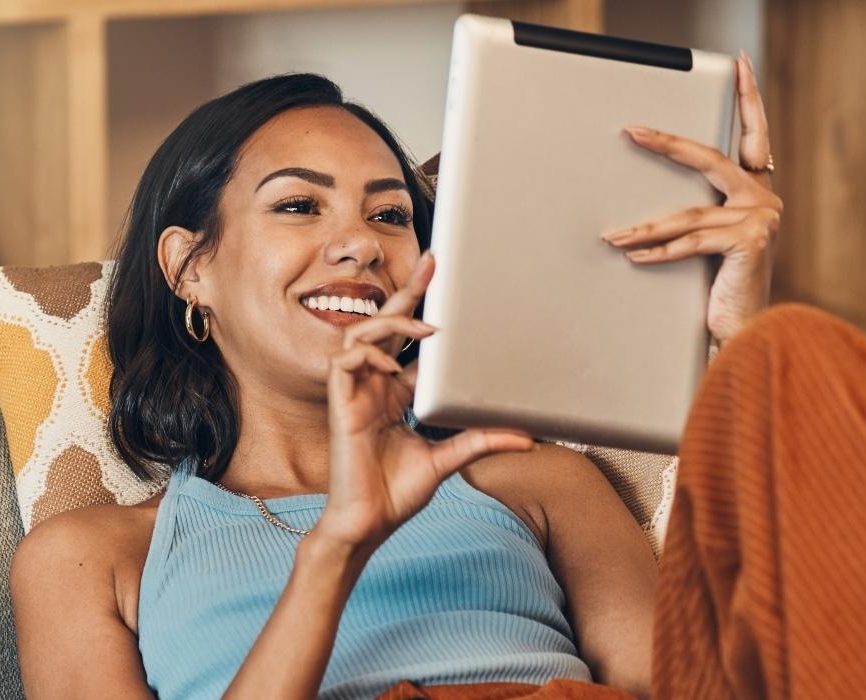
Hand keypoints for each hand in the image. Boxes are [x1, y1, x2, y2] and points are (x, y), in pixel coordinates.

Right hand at [311, 252, 535, 550]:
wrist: (370, 522)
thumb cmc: (397, 493)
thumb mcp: (447, 459)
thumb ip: (480, 441)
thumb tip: (526, 437)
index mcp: (394, 395)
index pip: (407, 344)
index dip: (422, 313)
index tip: (444, 285)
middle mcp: (373, 387)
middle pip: (384, 325)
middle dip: (406, 293)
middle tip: (432, 264)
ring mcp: (354, 393)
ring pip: (360, 334)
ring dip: (390, 324)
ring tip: (423, 329)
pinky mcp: (340, 404)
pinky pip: (345, 360)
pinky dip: (368, 354)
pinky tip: (390, 364)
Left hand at [603, 51, 781, 344]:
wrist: (746, 331)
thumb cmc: (723, 286)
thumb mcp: (713, 241)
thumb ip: (699, 213)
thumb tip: (646, 201)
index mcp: (757, 190)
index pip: (754, 134)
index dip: (750, 98)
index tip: (742, 65)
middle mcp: (764, 199)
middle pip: (709, 160)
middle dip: (668, 145)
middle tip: (633, 131)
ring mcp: (760, 220)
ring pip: (689, 213)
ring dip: (645, 227)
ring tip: (613, 235)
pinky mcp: (750, 243)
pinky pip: (691, 242)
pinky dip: (658, 250)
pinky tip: (632, 255)